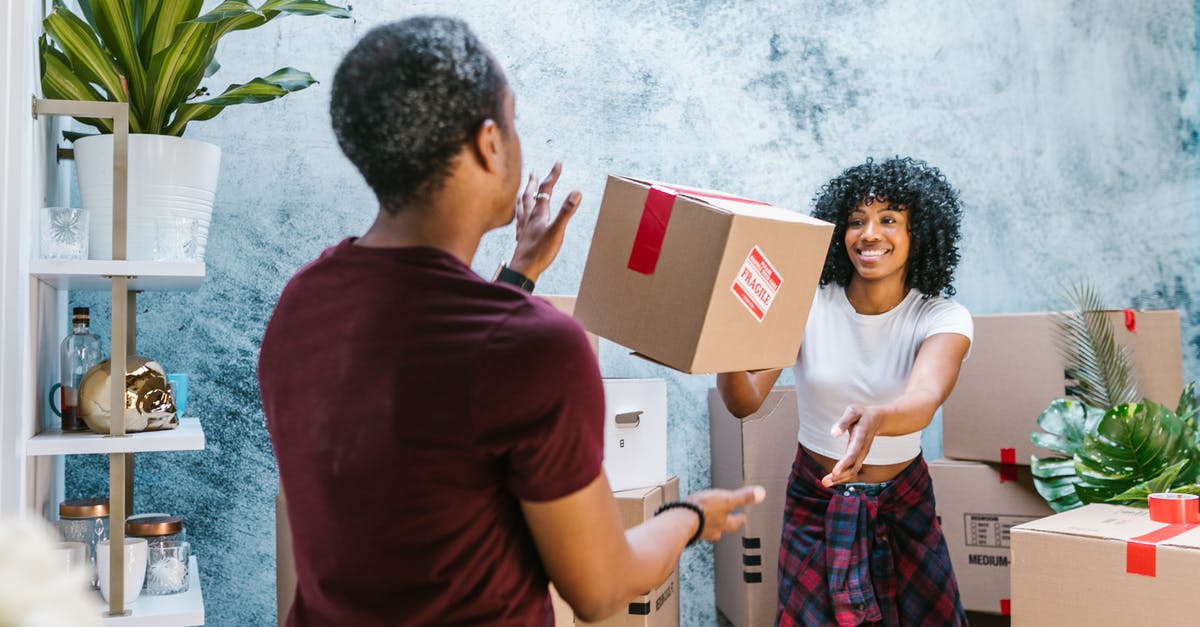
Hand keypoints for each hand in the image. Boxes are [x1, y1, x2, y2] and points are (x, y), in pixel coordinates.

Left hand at [509, 162, 581, 283]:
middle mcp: (529, 217)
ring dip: (523, 194)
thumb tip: (576, 192)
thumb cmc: (540, 252)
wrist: (523, 270)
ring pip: (522, 206)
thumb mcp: (557, 231)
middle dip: (534, 182)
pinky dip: (519, 212)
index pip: (546, 189)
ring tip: (523, 189)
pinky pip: (519, 220)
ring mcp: (524, 227)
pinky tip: (519, 217)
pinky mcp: (522, 238)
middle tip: (534, 172)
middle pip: (530, 195)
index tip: (558, 164)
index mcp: (539, 213)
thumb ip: (566, 211)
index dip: (552, 175)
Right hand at [683, 485, 765, 542]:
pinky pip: (691, 528)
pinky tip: (687, 520)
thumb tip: (761, 493)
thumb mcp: (727, 499)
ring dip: (707, 526)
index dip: (740, 519)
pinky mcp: (685, 530)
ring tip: (705, 521)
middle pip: (721, 529)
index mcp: (724, 523)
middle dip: (723, 525)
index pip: (735, 522)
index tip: (744, 518)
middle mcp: (712, 530)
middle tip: (724, 522)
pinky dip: (691, 524)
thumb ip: (743, 497)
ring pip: (706, 530)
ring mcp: (698, 531)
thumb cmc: (703, 511)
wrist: (681, 519)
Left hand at [821, 404, 883, 486]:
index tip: (835, 472)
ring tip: (825, 483)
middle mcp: (862, 449)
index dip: (844, 464)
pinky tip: (831, 480)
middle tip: (825, 482)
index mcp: (860, 437)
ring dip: (839, 479)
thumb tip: (833, 434)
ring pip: (853, 471)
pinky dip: (842, 476)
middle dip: (840, 476)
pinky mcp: (858, 457)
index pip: (852, 453)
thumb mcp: (852, 412)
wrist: (877, 419)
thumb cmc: (862, 414)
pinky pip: (852, 470)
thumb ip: (843, 422)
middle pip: (853, 467)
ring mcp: (862, 455)